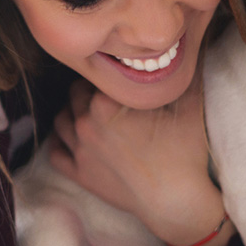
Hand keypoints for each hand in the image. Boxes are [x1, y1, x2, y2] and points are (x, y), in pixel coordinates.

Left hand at [50, 78, 230, 245]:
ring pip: (61, 119)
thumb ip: (182, 71)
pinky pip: (55, 152)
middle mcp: (85, 122)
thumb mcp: (189, 103)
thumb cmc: (185, 151)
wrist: (177, 201)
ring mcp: (79, 150)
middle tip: (110, 96)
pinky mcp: (79, 175)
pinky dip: (61, 143)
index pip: (96, 73)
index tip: (121, 78)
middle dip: (90, 91)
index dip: (109, 74)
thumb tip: (188, 44)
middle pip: (75, 93)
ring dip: (73, 113)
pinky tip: (75, 139)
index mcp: (105, 101)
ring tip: (93, 114)